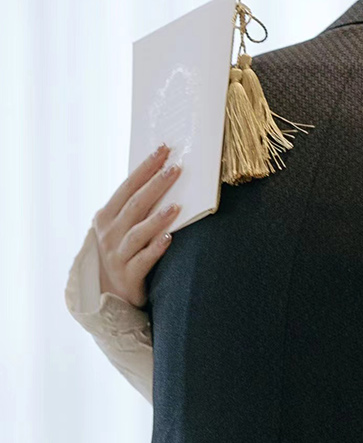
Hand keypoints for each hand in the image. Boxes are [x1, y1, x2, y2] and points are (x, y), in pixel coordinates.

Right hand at [92, 145, 181, 306]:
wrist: (110, 293)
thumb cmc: (121, 253)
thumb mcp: (121, 227)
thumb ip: (135, 207)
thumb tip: (162, 177)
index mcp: (106, 216)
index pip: (128, 186)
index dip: (145, 168)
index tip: (164, 149)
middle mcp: (108, 233)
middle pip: (135, 204)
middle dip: (156, 185)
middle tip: (176, 168)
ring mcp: (116, 254)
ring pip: (138, 232)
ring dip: (158, 218)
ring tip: (176, 205)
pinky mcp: (128, 275)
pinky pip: (143, 260)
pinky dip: (156, 248)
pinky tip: (169, 238)